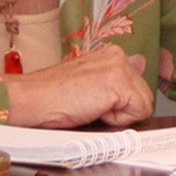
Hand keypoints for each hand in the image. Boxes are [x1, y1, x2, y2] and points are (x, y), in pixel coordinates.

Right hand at [2, 46, 153, 129]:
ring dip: (119, 115)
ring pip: (144, 104)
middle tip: (91, 106)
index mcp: (112, 55)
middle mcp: (118, 56)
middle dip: (121, 109)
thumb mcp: (92, 83)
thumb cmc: (53, 97)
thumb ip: (118, 74)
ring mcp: (120, 66)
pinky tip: (93, 110)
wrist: (31, 100)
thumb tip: (142, 63)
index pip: (139, 84)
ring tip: (91, 107)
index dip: (121, 103)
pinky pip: (138, 111)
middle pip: (144, 95)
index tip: (100, 103)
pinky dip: (117, 119)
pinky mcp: (119, 82)